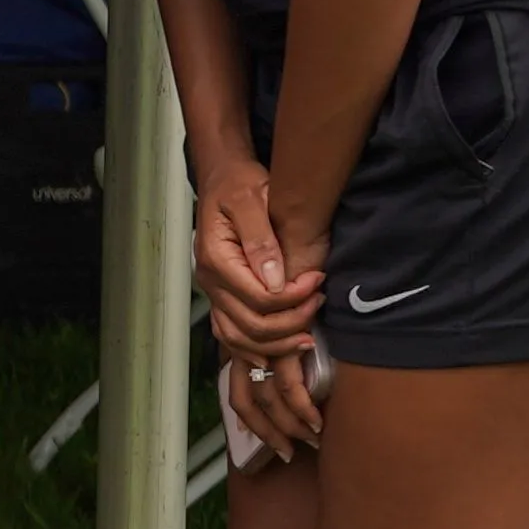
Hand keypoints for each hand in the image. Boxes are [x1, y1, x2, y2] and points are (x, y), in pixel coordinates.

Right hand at [191, 157, 321, 373]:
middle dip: (291, 323)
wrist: (223, 178)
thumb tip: (276, 281)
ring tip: (307, 335)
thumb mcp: (252, 200)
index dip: (293, 298)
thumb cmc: (240, 184)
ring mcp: (213, 291)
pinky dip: (254, 349)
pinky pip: (231, 334)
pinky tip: (278, 350)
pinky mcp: (220, 295)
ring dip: (276, 344)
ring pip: (240, 337)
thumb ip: (262, 240)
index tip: (318, 279)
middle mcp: (210, 281)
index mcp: (217, 259)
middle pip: (251, 325)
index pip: (258, 298)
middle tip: (319, 303)